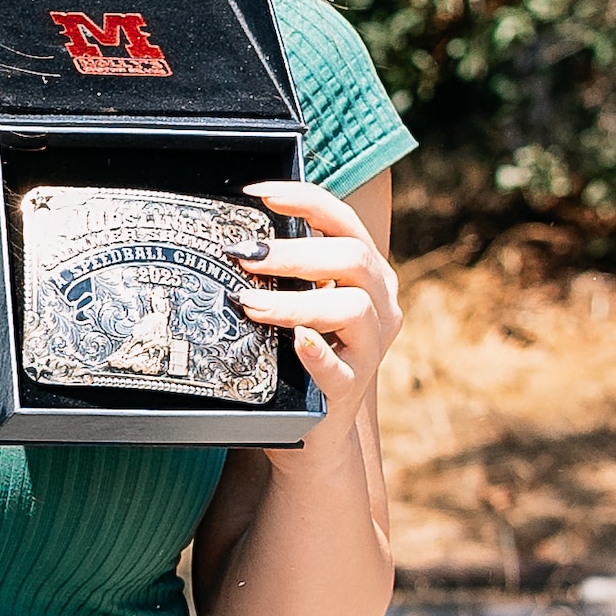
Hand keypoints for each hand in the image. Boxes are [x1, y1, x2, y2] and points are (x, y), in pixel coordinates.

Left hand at [238, 179, 401, 402]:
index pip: (344, 222)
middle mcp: (379, 304)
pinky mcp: (351, 388)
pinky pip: (340, 369)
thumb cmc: (297, 350)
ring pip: (352, 308)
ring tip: (249, 304)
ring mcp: (370, 348)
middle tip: (244, 256)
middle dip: (295, 252)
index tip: (259, 193)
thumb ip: (284, 269)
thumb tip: (236, 231)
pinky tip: (296, 343)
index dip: (305, 200)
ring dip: (296, 302)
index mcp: (366, 273)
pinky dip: (318, 354)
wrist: (311, 422)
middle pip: (352, 258)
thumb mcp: (298, 300)